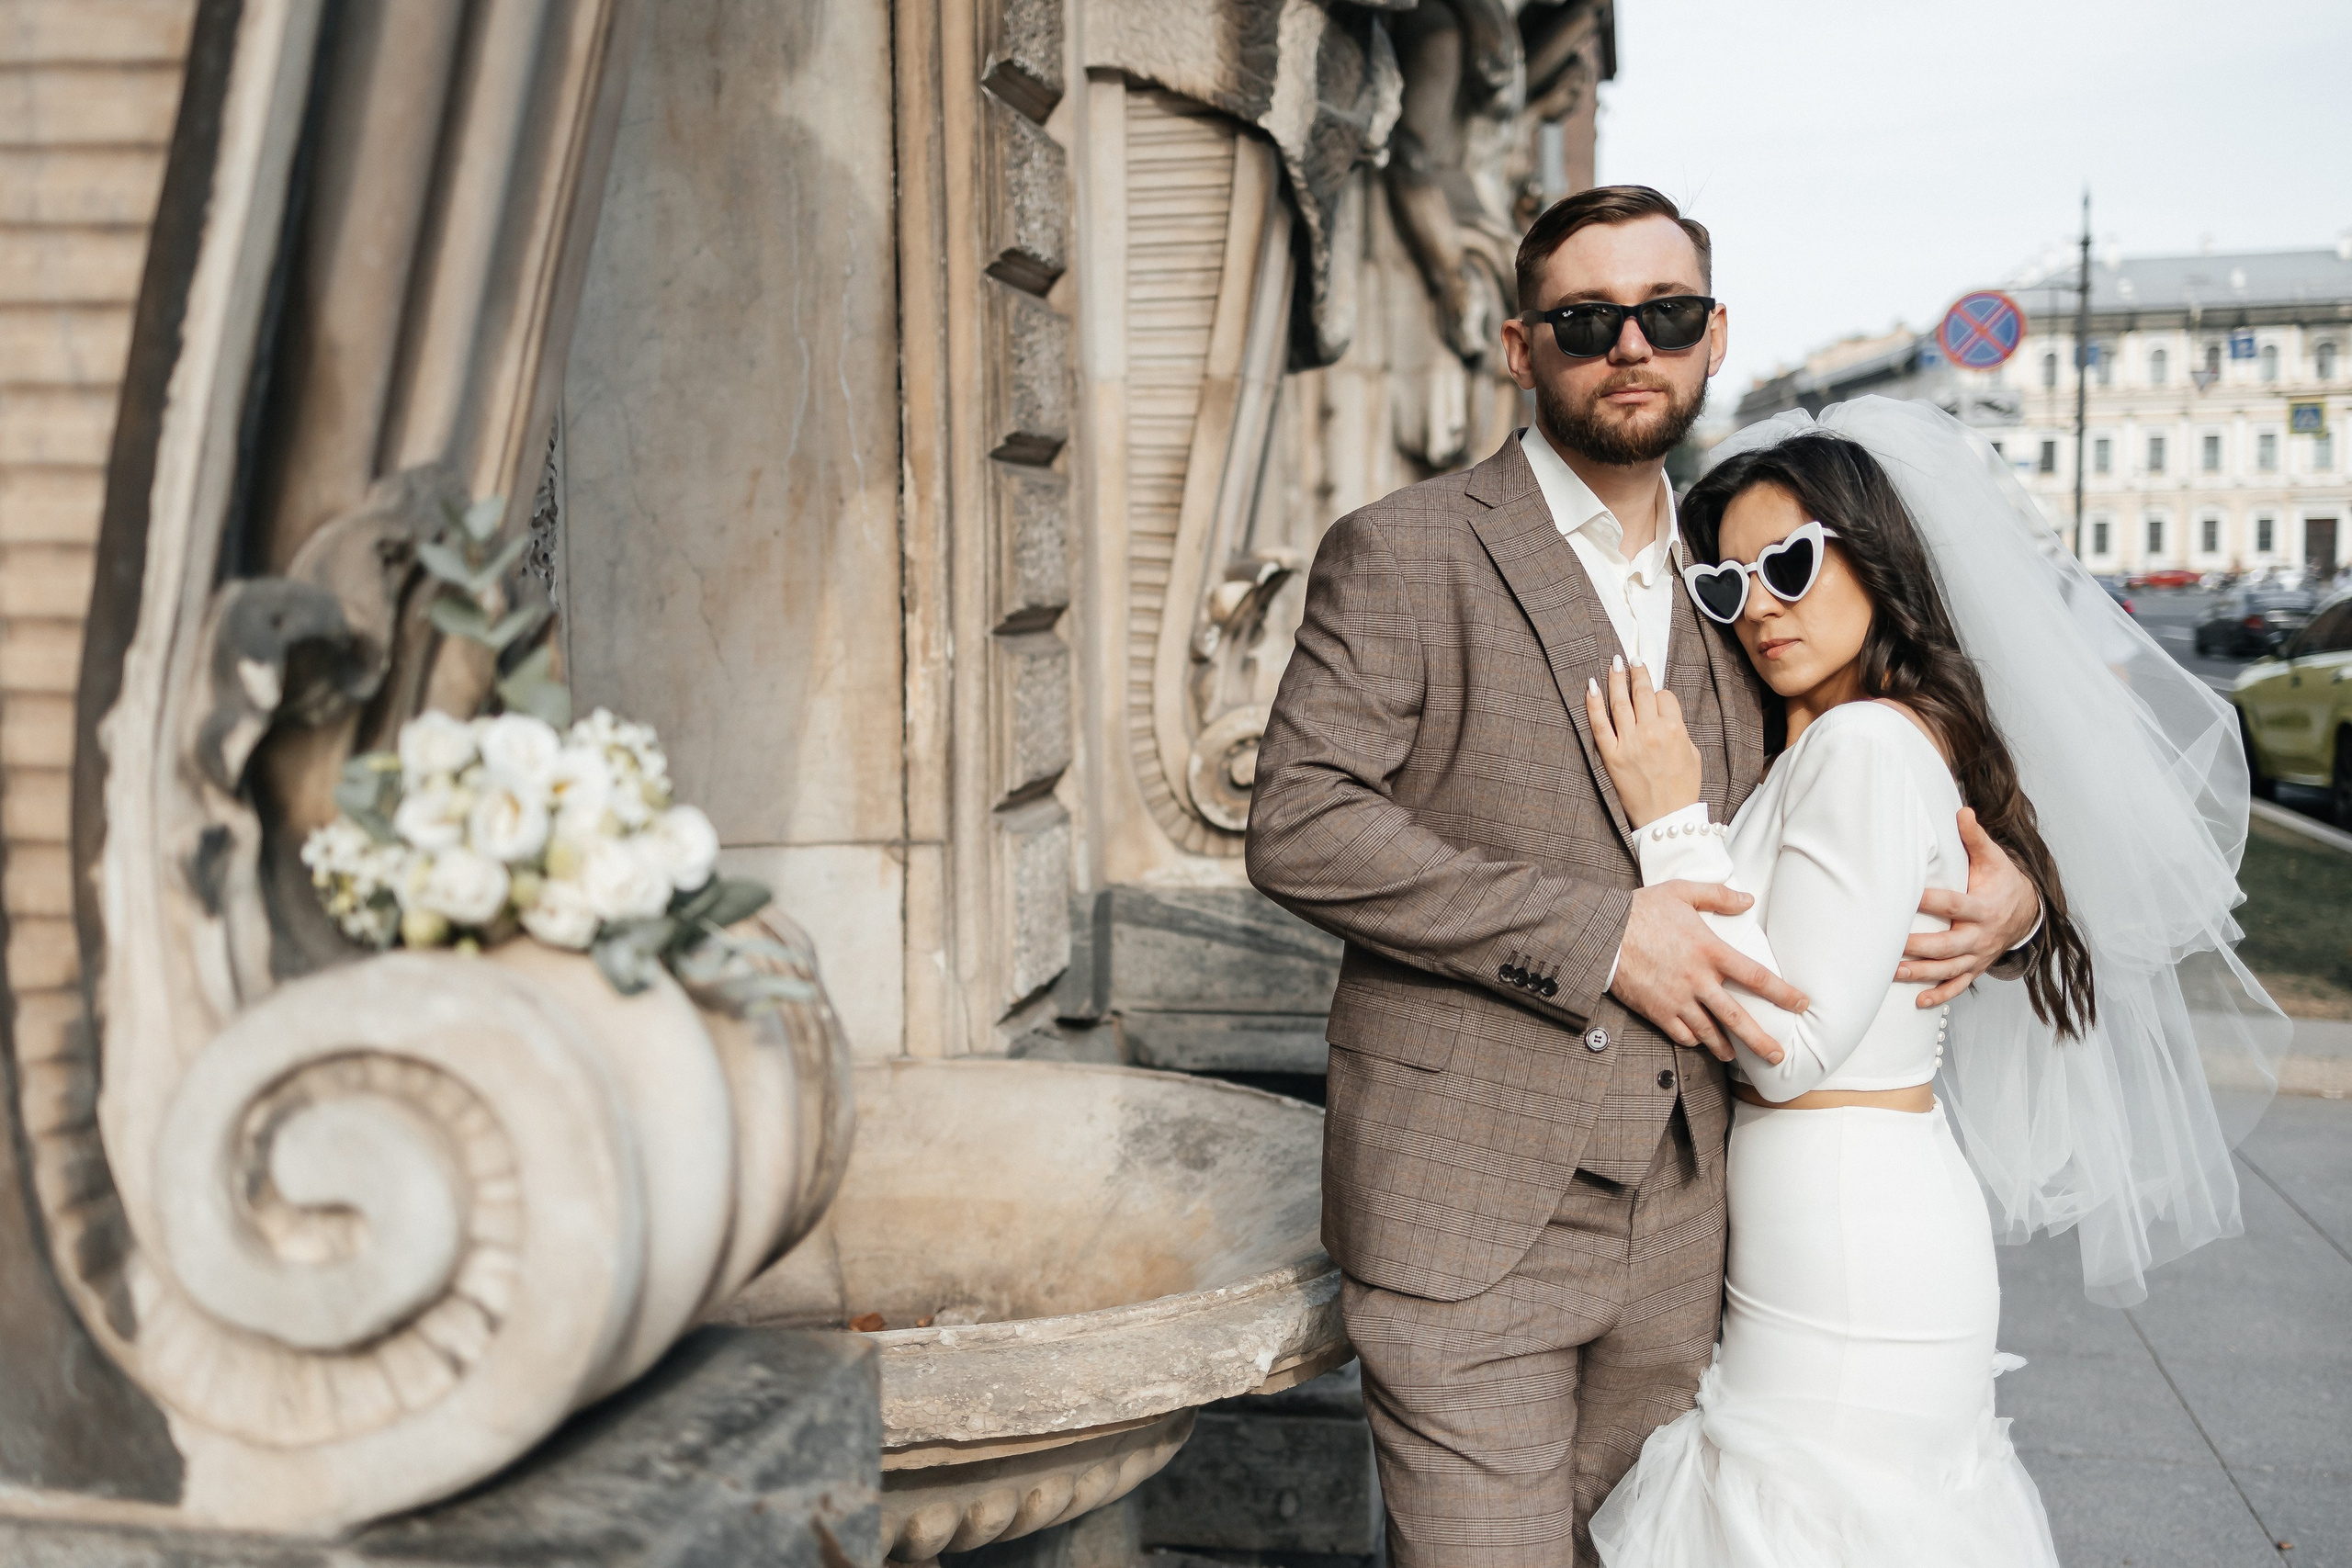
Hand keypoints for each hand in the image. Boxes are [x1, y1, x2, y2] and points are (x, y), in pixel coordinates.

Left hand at [1585, 657, 1702, 827]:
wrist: (1666, 818)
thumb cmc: (1682, 789)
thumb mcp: (1693, 754)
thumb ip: (1679, 730)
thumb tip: (1664, 714)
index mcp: (1674, 730)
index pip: (1664, 697)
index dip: (1659, 693)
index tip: (1655, 694)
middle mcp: (1651, 732)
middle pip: (1641, 693)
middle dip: (1637, 672)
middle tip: (1631, 659)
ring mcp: (1629, 743)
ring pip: (1619, 702)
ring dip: (1616, 678)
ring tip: (1614, 662)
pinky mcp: (1611, 756)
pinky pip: (1599, 724)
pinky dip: (1594, 703)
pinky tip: (1592, 686)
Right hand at [1611, 882, 1808, 1063]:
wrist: (1601, 931)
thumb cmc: (1641, 909)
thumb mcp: (1682, 892)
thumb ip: (1718, 896)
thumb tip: (1748, 900)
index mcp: (1710, 951)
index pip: (1757, 977)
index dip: (1783, 993)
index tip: (1801, 1004)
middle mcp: (1698, 980)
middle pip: (1737, 1019)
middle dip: (1761, 1041)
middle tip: (1777, 1056)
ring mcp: (1677, 1000)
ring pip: (1709, 1033)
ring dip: (1726, 1048)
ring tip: (1737, 1057)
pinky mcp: (1657, 1011)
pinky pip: (1682, 1034)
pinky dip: (1694, 1041)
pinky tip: (1700, 1042)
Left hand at [1898, 807, 2040, 1005]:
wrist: (2027, 912)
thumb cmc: (2002, 881)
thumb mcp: (1992, 858)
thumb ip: (1974, 837)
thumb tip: (1961, 810)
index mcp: (1984, 907)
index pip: (1955, 905)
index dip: (1932, 901)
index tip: (1908, 896)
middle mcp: (1981, 935)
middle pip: (1949, 946)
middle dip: (1920, 947)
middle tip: (1891, 945)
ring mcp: (1979, 955)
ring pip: (1949, 969)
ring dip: (1921, 973)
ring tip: (1893, 973)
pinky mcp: (1976, 967)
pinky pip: (1959, 985)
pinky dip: (1941, 995)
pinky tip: (1918, 1002)